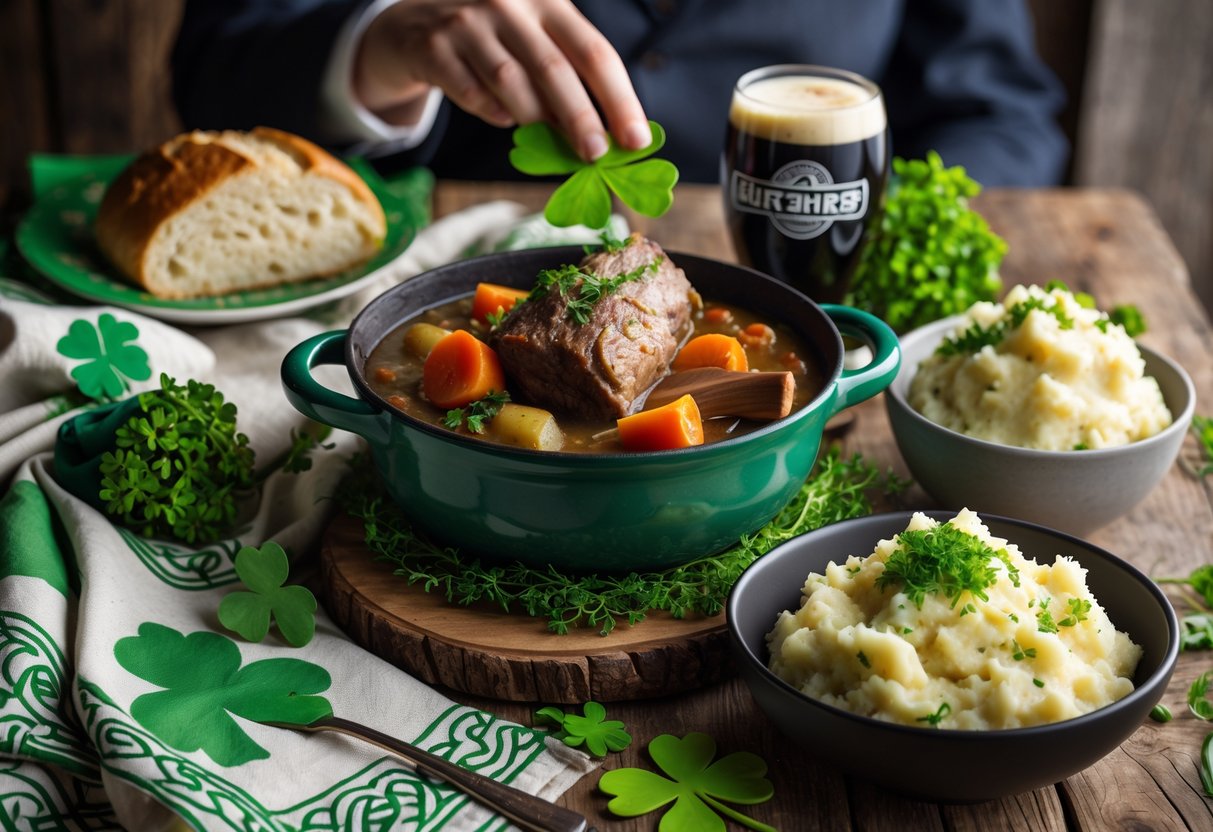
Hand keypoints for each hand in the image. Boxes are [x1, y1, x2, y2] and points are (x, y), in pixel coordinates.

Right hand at [354, 0, 650, 160]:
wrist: (413, 26)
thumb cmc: (492, 44)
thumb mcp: (534, 44)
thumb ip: (568, 81)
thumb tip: (606, 140)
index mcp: (549, 2)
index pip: (595, 53)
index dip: (620, 99)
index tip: (637, 139)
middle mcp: (511, 4)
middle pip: (555, 69)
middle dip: (581, 119)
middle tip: (597, 156)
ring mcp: (469, 22)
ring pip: (511, 82)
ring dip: (535, 121)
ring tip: (550, 145)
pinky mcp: (434, 46)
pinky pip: (470, 92)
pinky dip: (490, 112)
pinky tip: (502, 119)